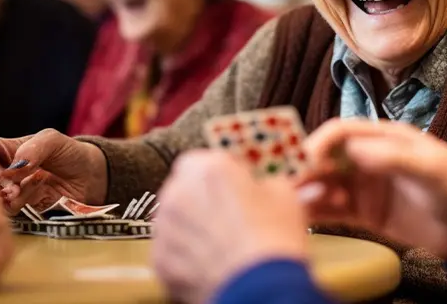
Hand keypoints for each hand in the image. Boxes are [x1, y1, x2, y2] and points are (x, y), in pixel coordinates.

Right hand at [0, 129, 107, 212]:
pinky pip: (14, 209)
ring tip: (20, 186)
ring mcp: (15, 191)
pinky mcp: (26, 208)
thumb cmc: (70, 153)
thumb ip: (32, 149)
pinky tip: (38, 188)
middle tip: (6, 179)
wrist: (92, 175)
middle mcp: (7, 173)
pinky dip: (21, 200)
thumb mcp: (53, 140)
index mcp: (8, 151)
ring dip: (6, 192)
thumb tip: (12, 169)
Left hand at [153, 151, 309, 303]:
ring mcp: (165, 229)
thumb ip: (269, 182)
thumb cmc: (273, 239)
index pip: (204, 158)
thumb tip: (270, 185)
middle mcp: (178, 193)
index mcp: (208, 168)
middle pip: (185, 187)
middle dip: (203, 197)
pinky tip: (212, 261)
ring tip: (223, 241)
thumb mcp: (286, 196)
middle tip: (230, 212)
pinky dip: (187, 254)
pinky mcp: (160, 261)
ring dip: (193, 224)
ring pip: (175, 218)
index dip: (221, 171)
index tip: (236, 182)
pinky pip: (172, 249)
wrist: (259, 288)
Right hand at [301, 120, 446, 281]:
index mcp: (388, 136)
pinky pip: (335, 209)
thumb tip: (353, 147)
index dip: (318, 141)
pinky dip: (317, 211)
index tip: (302, 160)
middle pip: (327, 157)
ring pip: (326, 184)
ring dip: (307, 191)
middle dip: (305, 168)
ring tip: (295, 205)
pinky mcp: (368, 214)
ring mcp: (368, 186)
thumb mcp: (433, 168)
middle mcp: (372, 157)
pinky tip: (306, 216)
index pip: (343, 131)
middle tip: (285, 186)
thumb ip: (394, 157)